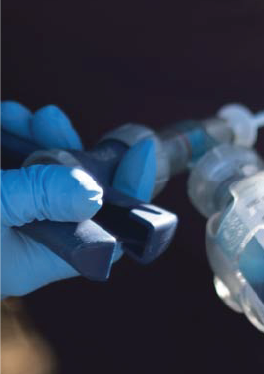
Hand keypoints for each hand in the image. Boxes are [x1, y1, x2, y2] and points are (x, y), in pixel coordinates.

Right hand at [0, 101, 155, 297]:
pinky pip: (15, 165)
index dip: (128, 192)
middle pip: (75, 189)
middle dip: (68, 149)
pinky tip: (4, 118)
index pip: (107, 231)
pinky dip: (12, 138)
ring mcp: (10, 217)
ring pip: (42, 170)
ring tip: (15, 116)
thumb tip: (95, 192)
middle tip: (50, 120)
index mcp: (39, 258)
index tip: (140, 151)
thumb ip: (41, 198)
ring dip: (36, 137)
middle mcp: (30, 239)